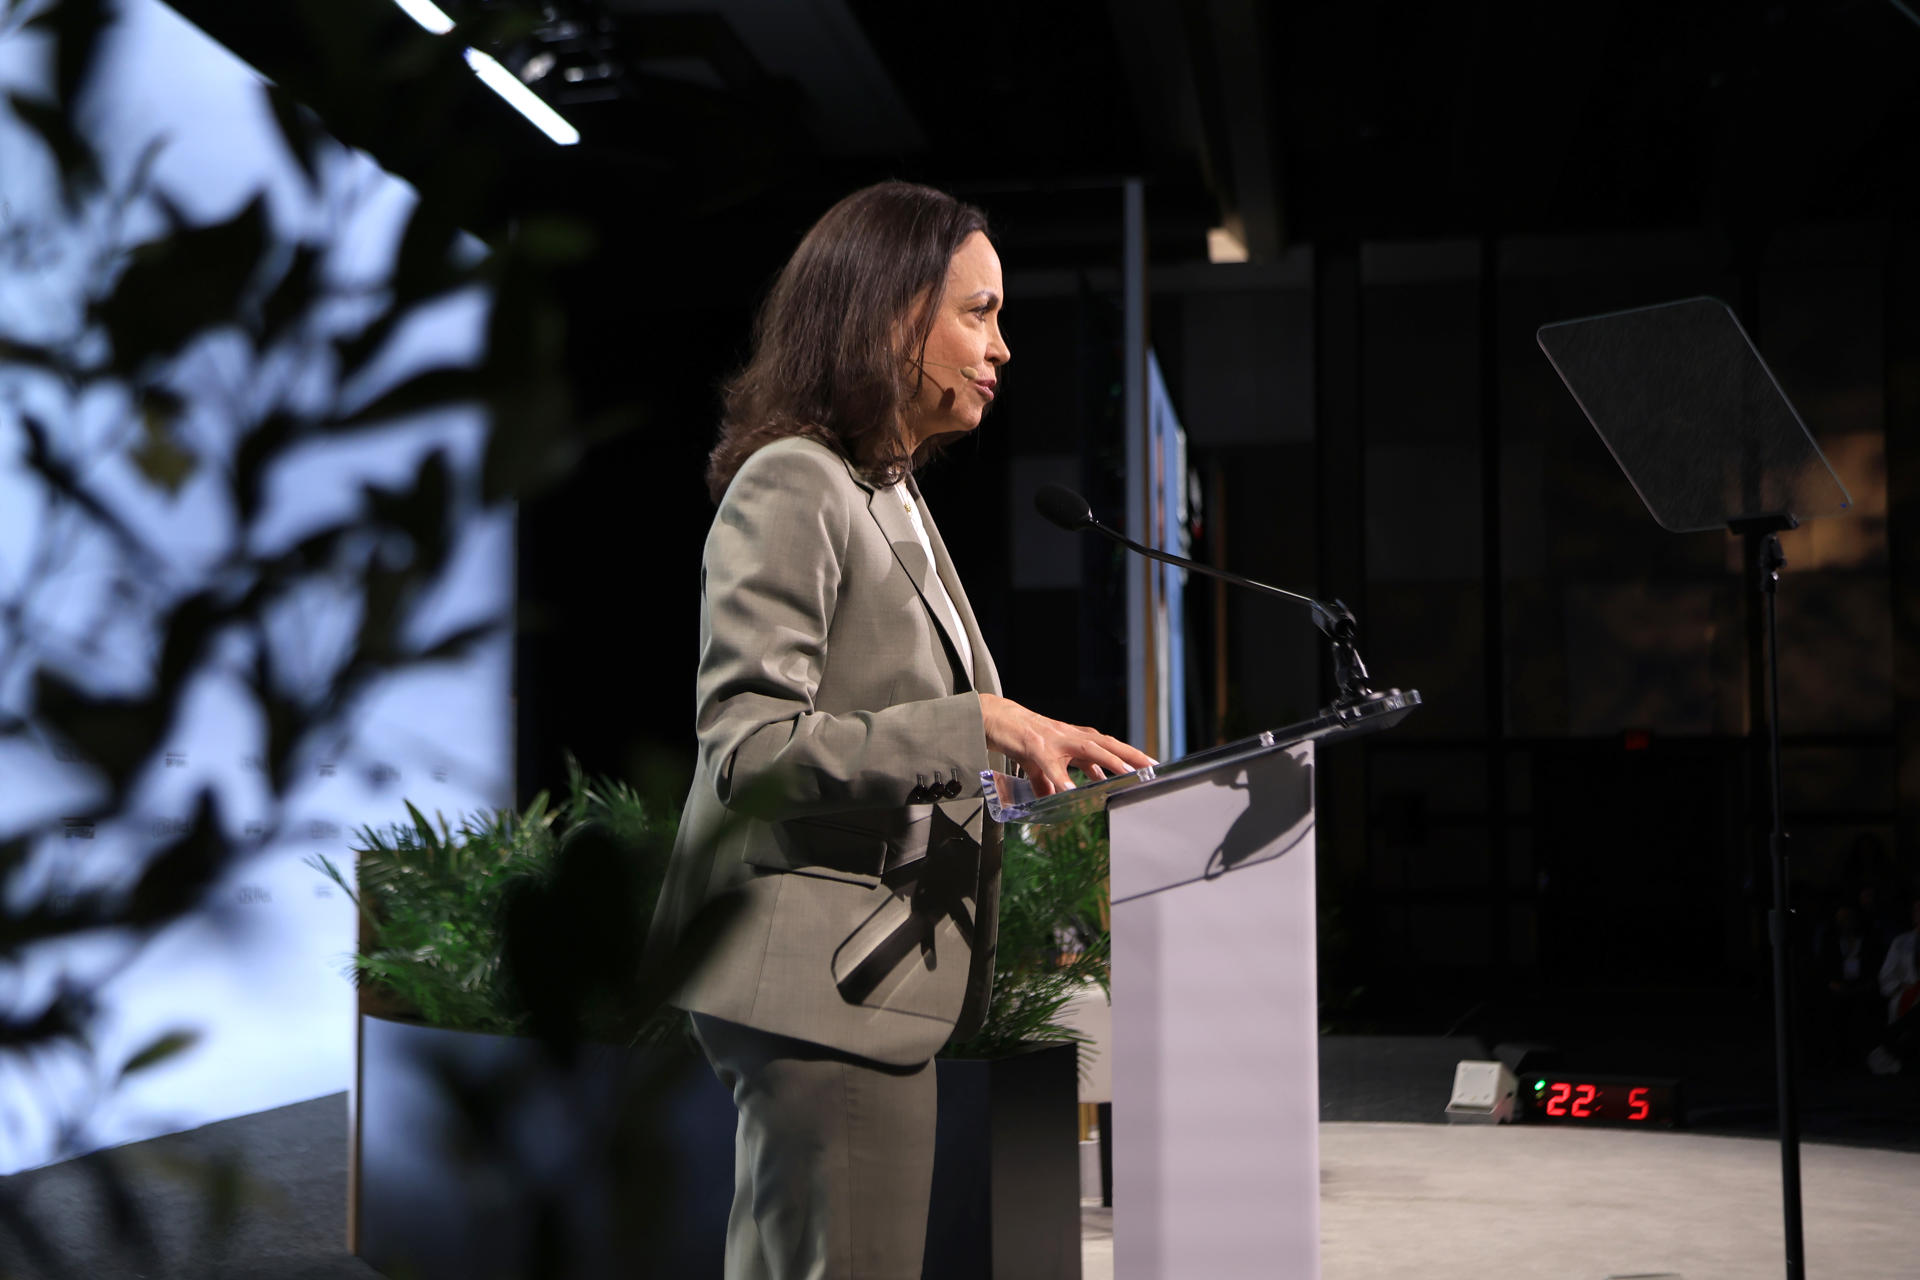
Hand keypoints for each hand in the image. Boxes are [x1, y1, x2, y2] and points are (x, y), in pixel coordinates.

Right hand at [978, 693, 1155, 797]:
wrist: (994, 718)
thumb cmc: (1019, 738)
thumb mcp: (1040, 764)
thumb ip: (1052, 781)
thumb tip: (1059, 799)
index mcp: (1073, 739)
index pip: (1107, 745)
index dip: (1128, 754)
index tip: (1148, 765)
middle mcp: (1069, 736)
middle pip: (1106, 744)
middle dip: (1130, 755)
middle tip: (1152, 766)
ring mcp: (1054, 740)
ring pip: (1087, 749)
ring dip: (1108, 761)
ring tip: (1127, 773)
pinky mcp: (1034, 746)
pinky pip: (1050, 766)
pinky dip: (1061, 778)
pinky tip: (1069, 792)